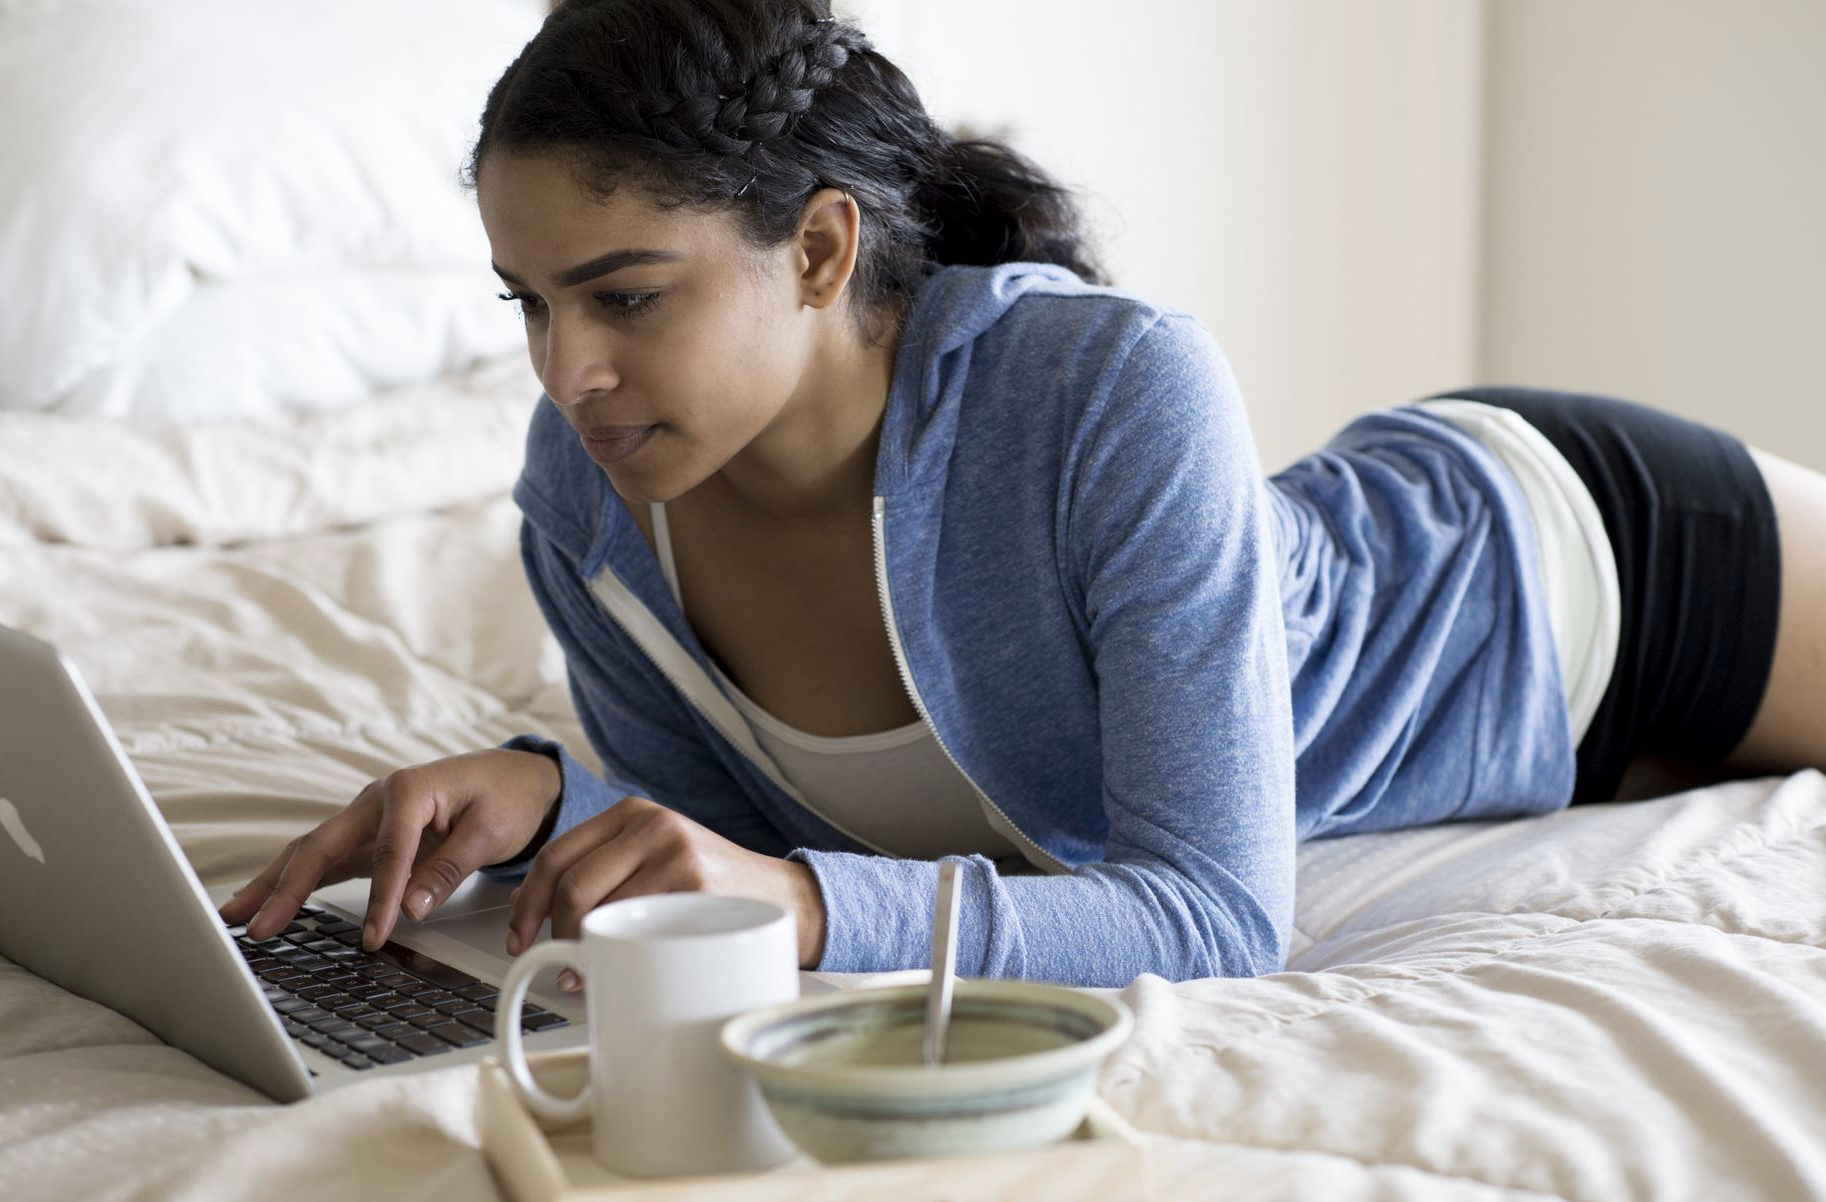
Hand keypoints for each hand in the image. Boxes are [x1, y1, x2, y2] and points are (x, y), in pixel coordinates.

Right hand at [216, 748, 562, 949]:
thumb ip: (450, 868)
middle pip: (322, 844)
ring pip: (311, 851)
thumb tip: (411, 908)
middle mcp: (377, 799)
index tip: (374, 936)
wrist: (518, 778)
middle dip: (286, 888)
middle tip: (259, 927)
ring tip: (235, 917)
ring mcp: (367, 818)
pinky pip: (324, 859)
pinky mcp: (367, 836)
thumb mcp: (490, 831)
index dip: (380, 897)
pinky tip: (267, 905)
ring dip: (273, 883)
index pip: (388, 851)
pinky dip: (294, 882)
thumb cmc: (507, 797)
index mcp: (410, 789)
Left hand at [506, 795, 827, 975]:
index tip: (518, 936)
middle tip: (557, 961)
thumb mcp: (656, 860)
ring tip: (588, 970)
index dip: (526, 902)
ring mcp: (672, 850)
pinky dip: (611, 954)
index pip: (555, 855)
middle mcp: (649, 823)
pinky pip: (631, 925)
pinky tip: (615, 967)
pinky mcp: (692, 882)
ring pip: (594, 905)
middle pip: (568, 882)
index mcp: (632, 814)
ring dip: (579, 948)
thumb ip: (604, 871)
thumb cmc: (712, 891)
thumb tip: (530, 911)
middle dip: (552, 931)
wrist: (784, 898)